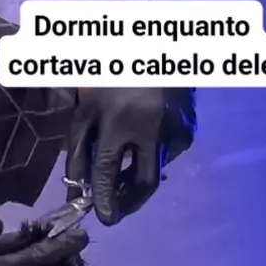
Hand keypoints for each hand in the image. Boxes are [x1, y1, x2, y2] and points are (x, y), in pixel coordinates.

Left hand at [66, 87, 195, 224]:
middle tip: (117, 211)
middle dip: (130, 203)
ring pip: (155, 169)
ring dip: (136, 176)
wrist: (154, 47)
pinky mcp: (188, 130)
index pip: (108, 169)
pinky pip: (166, 156)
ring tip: (122, 173)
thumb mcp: (86, 108)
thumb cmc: (109, 74)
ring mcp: (174, 129)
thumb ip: (79, 150)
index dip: (105, 197)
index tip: (104, 218)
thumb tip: (78, 190)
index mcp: (118, 117)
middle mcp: (151, 127)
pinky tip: (144, 141)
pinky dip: (151, 157)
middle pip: (144, 182)